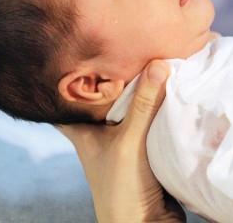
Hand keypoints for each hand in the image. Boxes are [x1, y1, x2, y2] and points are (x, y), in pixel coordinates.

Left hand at [57, 60, 184, 221]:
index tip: (70, 50)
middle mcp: (98, 133)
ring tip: (149, 58)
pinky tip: (169, 90)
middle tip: (121, 44)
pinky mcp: (144, 149)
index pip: (63, 99)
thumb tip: (159, 63)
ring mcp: (122, 141)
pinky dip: (158, 108)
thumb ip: (144, 104)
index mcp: (82, 130)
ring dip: (140, 91)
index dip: (65, 76)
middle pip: (102, 96)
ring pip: (129, 107)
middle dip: (112, 75)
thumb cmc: (122, 187)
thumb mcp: (129, 141)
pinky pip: (150, 120)